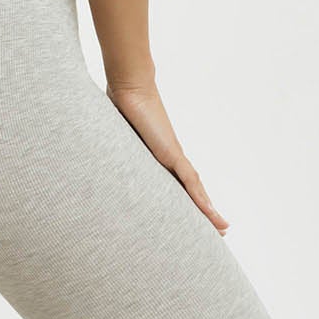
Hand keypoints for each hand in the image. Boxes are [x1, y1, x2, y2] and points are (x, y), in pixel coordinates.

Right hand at [106, 80, 228, 233]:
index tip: (193, 221)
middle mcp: (169, 160)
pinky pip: (190, 180)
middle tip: (219, 231)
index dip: (187, 204)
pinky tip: (211, 212)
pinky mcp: (172, 153)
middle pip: (191, 192)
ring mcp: (173, 156)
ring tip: (222, 227)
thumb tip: (96, 163)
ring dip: (208, 210)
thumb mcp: (117, 142)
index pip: (176, 187)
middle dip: (202, 212)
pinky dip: (200, 198)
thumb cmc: (120, 110)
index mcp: (157, 160)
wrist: (129, 88)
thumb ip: (115, 154)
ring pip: (196, 190)